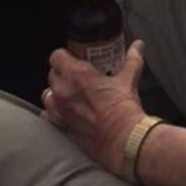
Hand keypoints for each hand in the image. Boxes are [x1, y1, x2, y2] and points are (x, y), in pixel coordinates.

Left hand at [41, 38, 146, 175]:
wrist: (121, 139)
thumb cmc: (123, 109)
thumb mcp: (129, 78)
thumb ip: (132, 59)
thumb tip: (137, 46)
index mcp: (77, 75)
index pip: (56, 56)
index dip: (63, 55)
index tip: (72, 57)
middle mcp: (63, 91)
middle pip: (52, 74)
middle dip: (61, 73)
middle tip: (76, 75)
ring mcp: (60, 111)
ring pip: (47, 95)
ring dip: (56, 92)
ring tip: (69, 94)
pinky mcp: (61, 127)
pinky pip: (49, 116)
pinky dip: (54, 113)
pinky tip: (66, 113)